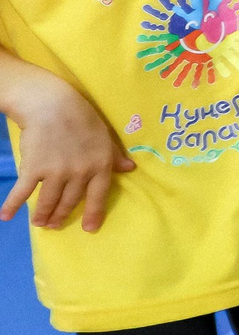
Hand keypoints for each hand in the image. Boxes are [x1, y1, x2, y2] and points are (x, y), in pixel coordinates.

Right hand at [0, 76, 131, 232]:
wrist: (53, 105)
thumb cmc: (81, 118)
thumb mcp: (105, 136)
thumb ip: (114, 155)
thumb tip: (130, 169)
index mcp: (100, 165)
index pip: (99, 195)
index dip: (93, 213)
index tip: (89, 229)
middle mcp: (80, 173)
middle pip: (70, 201)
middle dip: (62, 215)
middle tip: (55, 225)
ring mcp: (56, 172)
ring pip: (49, 201)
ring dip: (43, 214)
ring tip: (39, 223)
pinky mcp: (34, 168)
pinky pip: (22, 192)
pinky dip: (12, 205)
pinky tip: (5, 217)